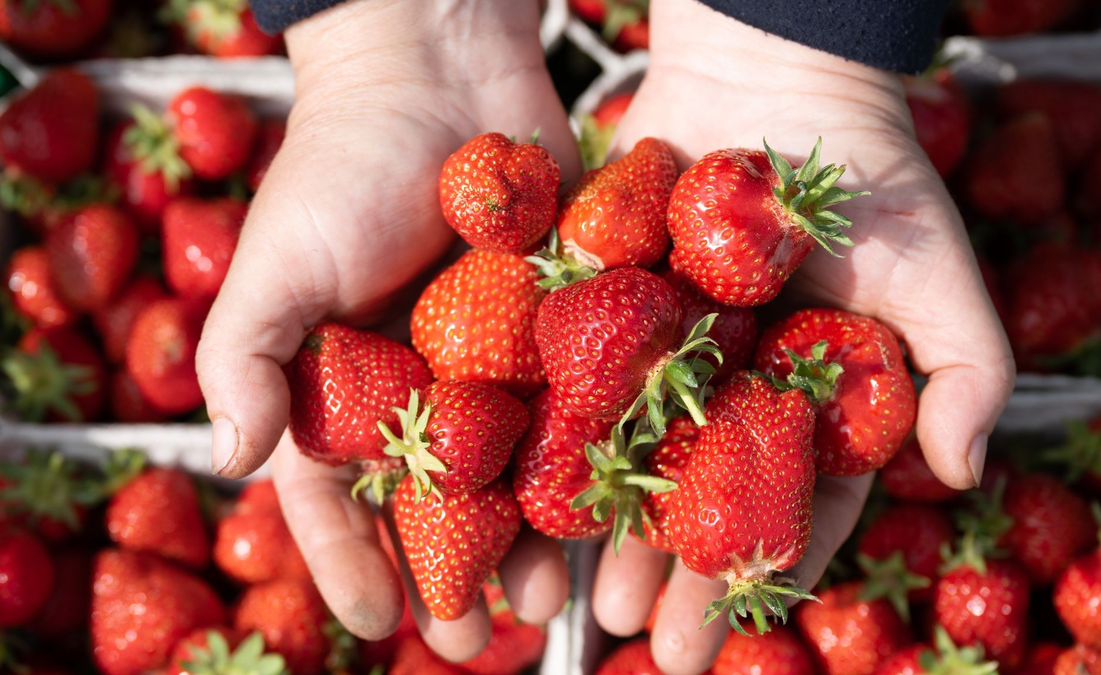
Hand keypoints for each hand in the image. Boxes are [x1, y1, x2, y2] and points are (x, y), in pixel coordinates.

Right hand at [195, 0, 579, 656]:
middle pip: (432, 500)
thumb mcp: (277, 259)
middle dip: (448, 572)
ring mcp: (493, 359)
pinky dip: (588, 460)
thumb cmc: (342, 161)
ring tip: (545, 602)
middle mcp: (419, 384)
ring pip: (510, 470)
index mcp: (341, 382)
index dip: (351, 560)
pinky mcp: (560, 324)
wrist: (440, 68)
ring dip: (525, 539)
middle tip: (470, 641)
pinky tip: (606, 512)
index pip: (335, 491)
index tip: (378, 624)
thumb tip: (223, 462)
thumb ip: (246, 356)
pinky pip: (574, 405)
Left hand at [589, 1, 1014, 672]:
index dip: (755, 576)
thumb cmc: (871, 175)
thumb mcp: (937, 273)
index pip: (787, 509)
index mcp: (811, 405)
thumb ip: (967, 372)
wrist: (773, 74)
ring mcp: (665, 354)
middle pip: (696, 501)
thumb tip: (969, 473)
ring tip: (566, 594)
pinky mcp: (604, 307)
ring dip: (598, 527)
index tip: (715, 638)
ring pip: (626, 457)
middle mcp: (733, 392)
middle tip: (635, 638)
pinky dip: (545, 433)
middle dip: (668, 573)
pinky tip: (513, 489)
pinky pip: (571, 380)